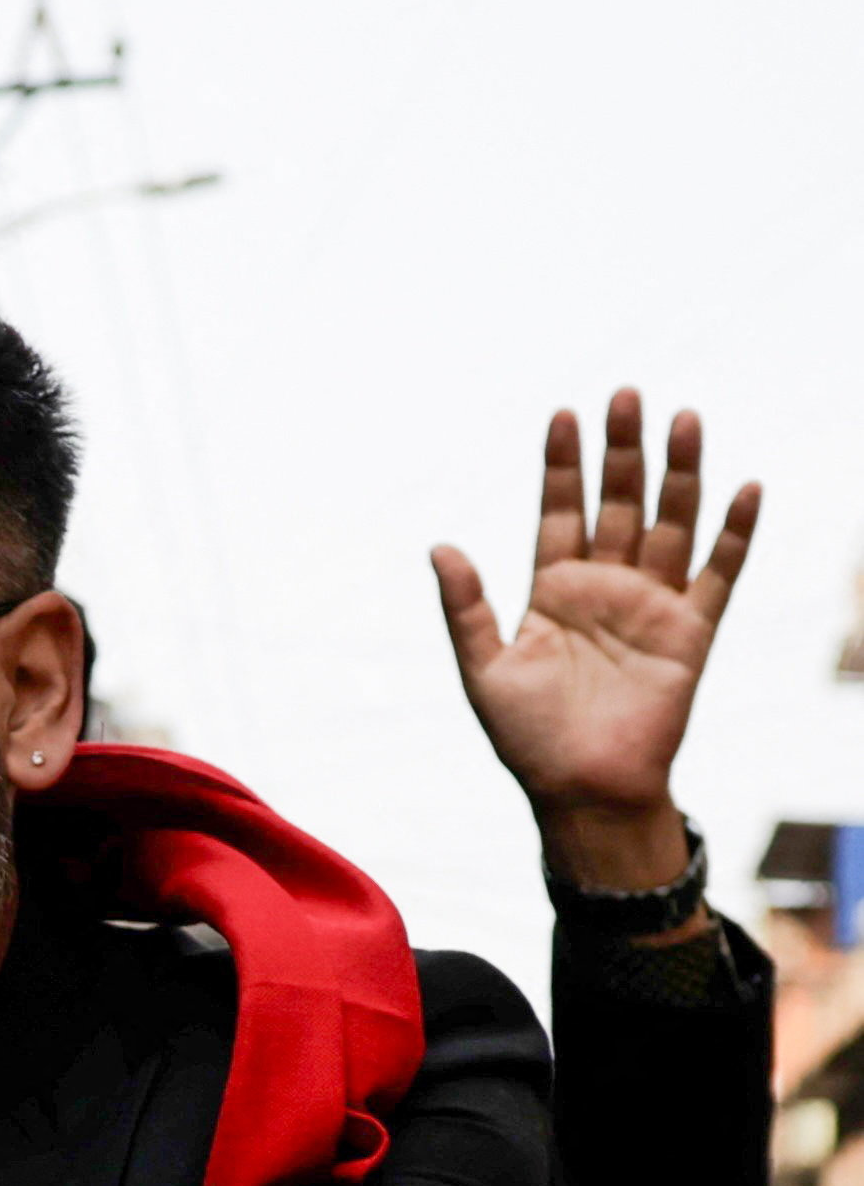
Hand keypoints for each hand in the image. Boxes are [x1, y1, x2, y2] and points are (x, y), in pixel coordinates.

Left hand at [431, 390, 759, 890]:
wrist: (583, 790)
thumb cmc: (528, 739)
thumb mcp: (484, 668)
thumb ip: (465, 606)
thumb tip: (439, 545)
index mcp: (552, 590)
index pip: (560, 512)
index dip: (562, 466)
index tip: (563, 414)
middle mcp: (604, 587)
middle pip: (618, 504)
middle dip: (622, 451)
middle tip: (627, 395)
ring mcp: (651, 605)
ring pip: (669, 523)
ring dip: (679, 474)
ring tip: (683, 419)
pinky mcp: (691, 631)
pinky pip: (718, 573)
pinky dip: (734, 533)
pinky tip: (745, 489)